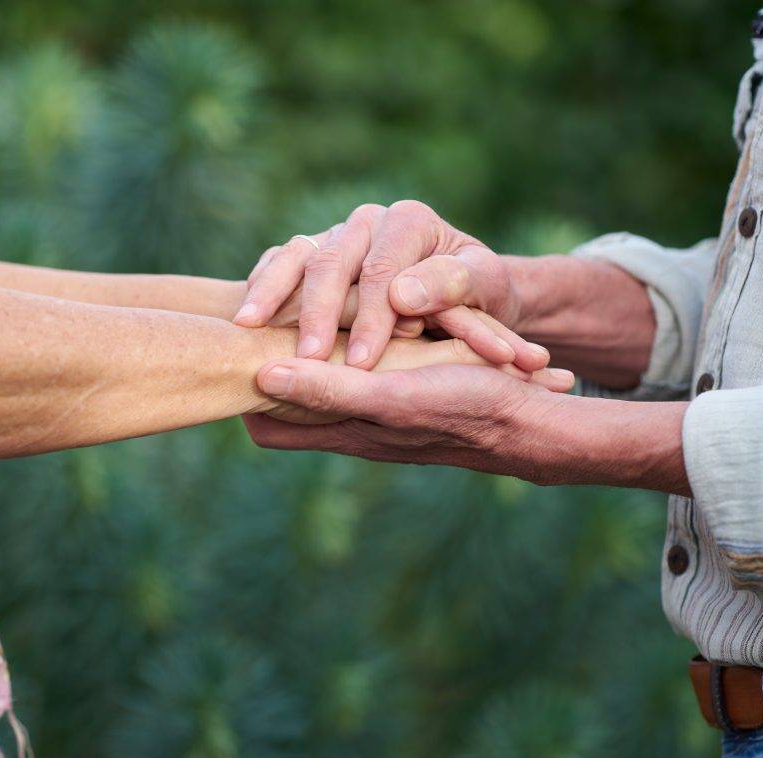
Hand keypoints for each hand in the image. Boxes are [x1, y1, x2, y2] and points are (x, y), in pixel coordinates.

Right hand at [234, 201, 541, 371]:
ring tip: (250, 327)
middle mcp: (367, 222)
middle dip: (318, 313)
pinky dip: (260, 287)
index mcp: (408, 221)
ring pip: (296, 257)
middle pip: (332, 261)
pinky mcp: (311, 253)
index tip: (365, 364)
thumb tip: (403, 296)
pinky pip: (278, 263)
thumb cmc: (476, 293)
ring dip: (272, 293)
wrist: (464, 289)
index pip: (382, 269)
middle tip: (310, 360)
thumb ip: (452, 286)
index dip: (372, 317)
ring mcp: (334, 235)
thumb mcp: (484, 287)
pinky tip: (244, 316)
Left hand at [256, 334, 573, 425]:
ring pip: (321, 390)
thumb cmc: (464, 407)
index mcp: (343, 429)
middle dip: (268, 375)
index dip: (243, 397)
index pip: (266, 428)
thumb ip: (329, 390)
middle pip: (286, 411)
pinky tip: (349, 326)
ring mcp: (377, 414)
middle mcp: (353, 427)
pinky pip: (356, 380)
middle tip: (254, 331)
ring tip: (293, 323)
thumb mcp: (392, 394)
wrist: (530, 423)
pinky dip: (343, 357)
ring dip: (306, 362)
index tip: (232, 354)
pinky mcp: (402, 397)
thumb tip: (261, 376)